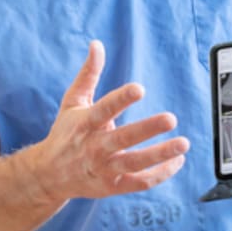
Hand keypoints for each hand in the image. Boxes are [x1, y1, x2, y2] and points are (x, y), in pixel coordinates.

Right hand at [27, 40, 189, 202]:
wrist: (48, 175)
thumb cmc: (65, 133)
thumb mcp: (72, 102)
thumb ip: (88, 74)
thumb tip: (97, 44)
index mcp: (84, 124)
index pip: (104, 109)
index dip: (121, 99)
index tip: (139, 88)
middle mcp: (94, 148)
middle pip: (122, 139)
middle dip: (148, 129)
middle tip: (171, 118)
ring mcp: (104, 169)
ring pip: (134, 164)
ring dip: (160, 155)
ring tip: (183, 144)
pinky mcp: (112, 186)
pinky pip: (140, 182)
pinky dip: (161, 174)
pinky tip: (178, 161)